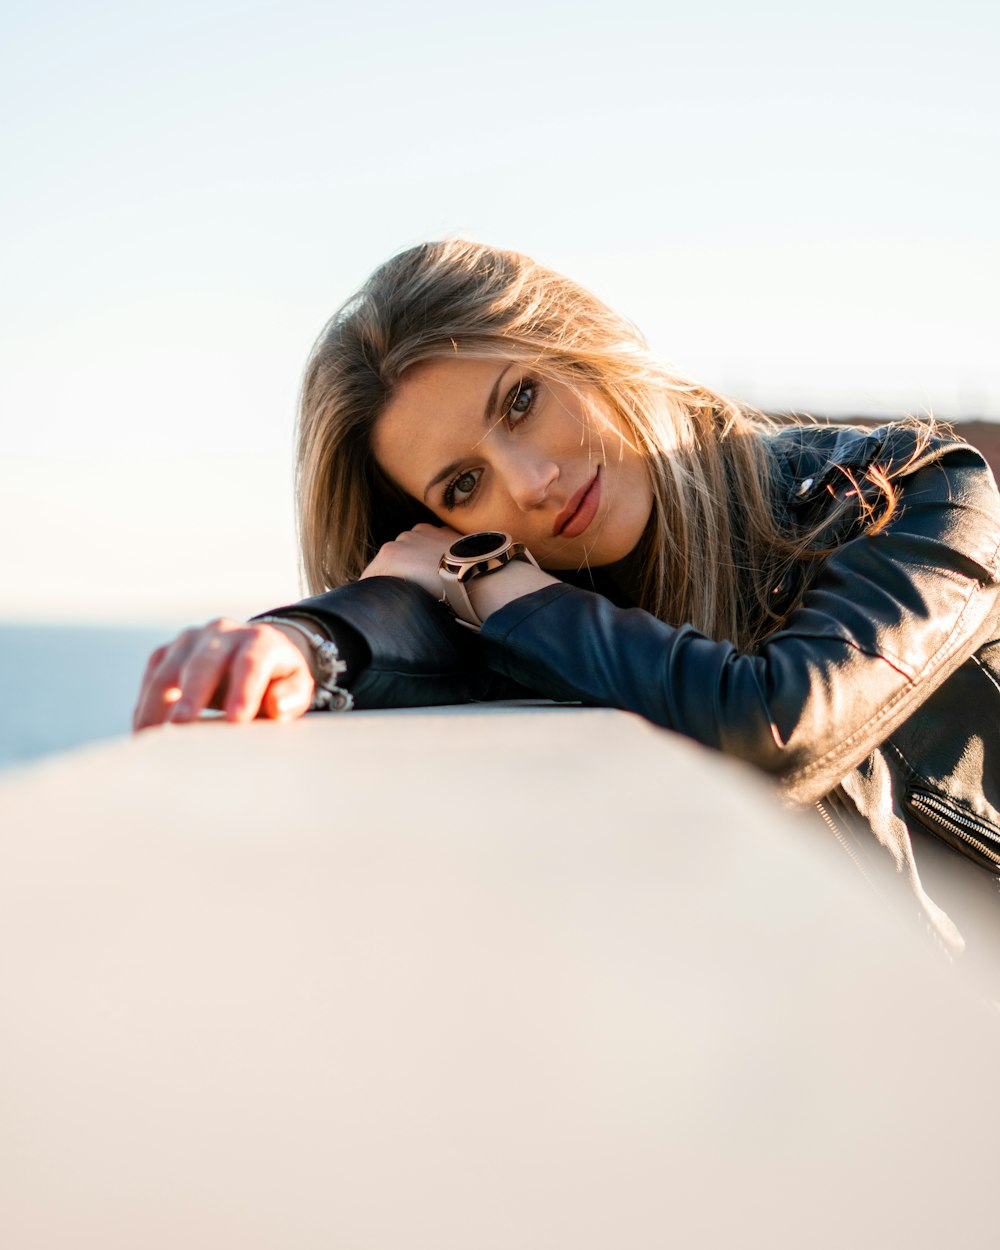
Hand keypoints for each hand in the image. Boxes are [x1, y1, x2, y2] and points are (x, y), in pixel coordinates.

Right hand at [132, 618, 314, 731]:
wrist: (249, 654)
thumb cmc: (275, 680)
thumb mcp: (295, 685)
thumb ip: (292, 695)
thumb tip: (276, 706)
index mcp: (259, 640)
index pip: (251, 663)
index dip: (243, 691)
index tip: (236, 721)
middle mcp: (222, 633)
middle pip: (204, 662)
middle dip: (192, 695)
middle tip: (182, 726)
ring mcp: (189, 640)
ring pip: (167, 670)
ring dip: (156, 706)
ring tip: (151, 741)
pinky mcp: (165, 653)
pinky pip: (150, 679)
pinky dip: (145, 708)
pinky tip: (144, 735)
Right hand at [359, 522, 459, 598]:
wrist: (482, 578)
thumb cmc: (445, 597)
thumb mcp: (411, 601)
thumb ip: (393, 597)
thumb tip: (388, 602)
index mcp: (389, 556)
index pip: (369, 578)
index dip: (371, 593)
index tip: (376, 604)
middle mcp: (402, 538)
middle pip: (390, 562)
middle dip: (395, 576)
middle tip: (408, 596)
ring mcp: (424, 530)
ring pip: (410, 549)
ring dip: (414, 562)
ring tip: (429, 583)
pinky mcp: (444, 529)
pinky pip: (430, 543)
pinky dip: (431, 553)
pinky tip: (442, 569)